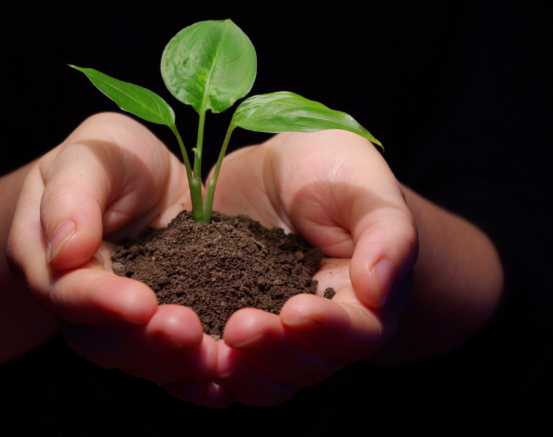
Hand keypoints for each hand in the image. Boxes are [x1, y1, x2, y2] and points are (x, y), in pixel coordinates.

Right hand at [6, 113, 227, 404]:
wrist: (140, 175)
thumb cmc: (106, 156)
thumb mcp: (87, 155)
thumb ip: (73, 196)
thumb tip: (65, 250)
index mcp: (46, 260)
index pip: (67, 291)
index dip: (102, 302)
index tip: (141, 302)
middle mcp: (79, 303)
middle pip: (103, 340)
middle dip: (146, 343)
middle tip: (188, 332)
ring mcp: (121, 322)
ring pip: (140, 360)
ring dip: (176, 364)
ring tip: (217, 357)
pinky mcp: (160, 328)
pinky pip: (172, 364)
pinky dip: (197, 378)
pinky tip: (226, 382)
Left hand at [208, 130, 417, 405]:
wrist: (275, 175)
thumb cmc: (332, 172)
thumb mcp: (363, 182)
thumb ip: (386, 231)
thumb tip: (379, 286)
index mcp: (359, 303)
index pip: (354, 333)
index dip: (328, 329)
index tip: (298, 310)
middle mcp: (313, 336)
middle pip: (298, 368)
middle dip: (270, 351)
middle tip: (240, 326)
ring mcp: (264, 339)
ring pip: (252, 381)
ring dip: (228, 370)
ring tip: (200, 343)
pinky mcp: (218, 330)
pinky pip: (205, 369)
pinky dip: (187, 369)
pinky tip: (166, 345)